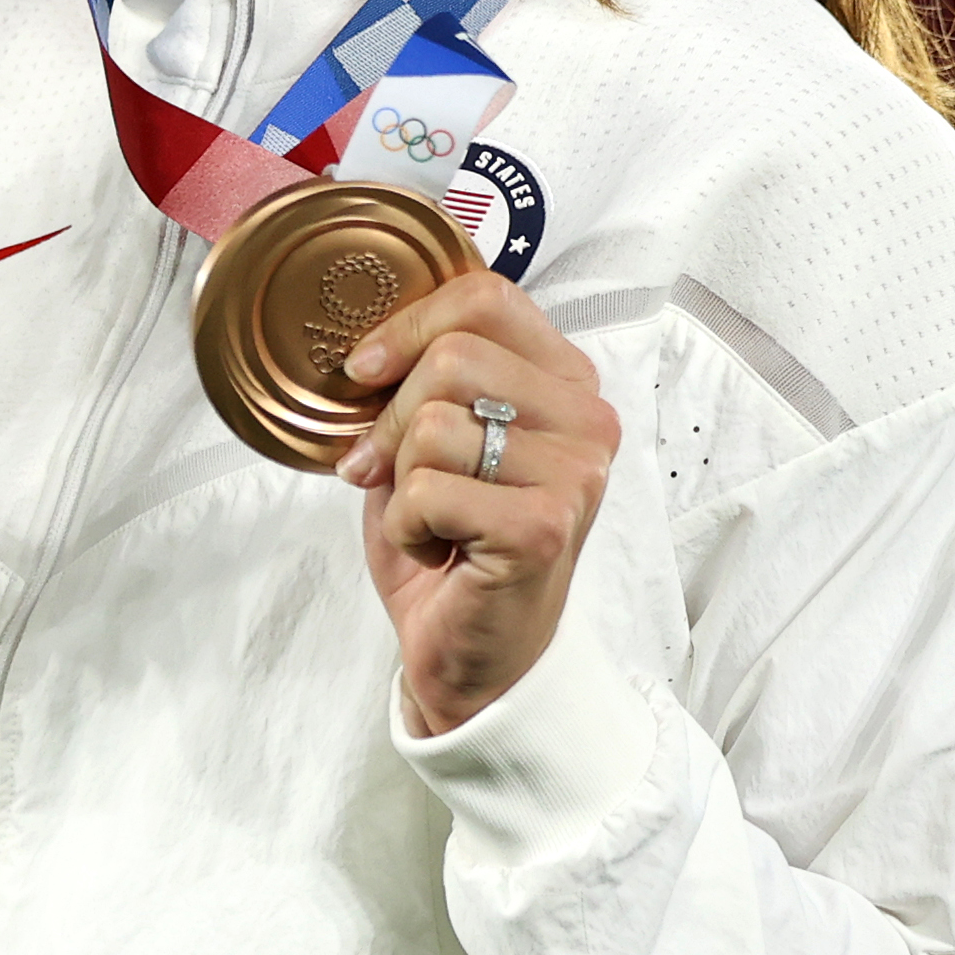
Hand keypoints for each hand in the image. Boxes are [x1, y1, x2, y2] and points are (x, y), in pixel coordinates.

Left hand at [336, 272, 619, 736]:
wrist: (474, 655)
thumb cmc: (454, 543)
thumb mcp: (434, 441)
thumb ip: (423, 380)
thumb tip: (367, 349)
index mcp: (567, 382)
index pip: (486, 298)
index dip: (409, 325)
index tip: (365, 370)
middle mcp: (588, 420)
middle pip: (453, 356)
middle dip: (392, 419)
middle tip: (391, 473)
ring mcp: (575, 475)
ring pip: (433, 424)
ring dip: (402, 481)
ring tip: (432, 520)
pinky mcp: (545, 527)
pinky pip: (428, 490)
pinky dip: (408, 527)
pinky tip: (442, 552)